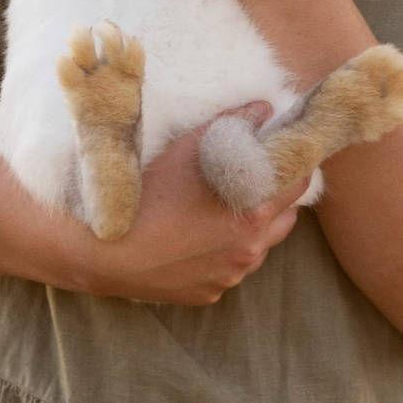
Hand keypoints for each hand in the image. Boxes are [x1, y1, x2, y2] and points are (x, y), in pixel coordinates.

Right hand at [68, 112, 296, 306]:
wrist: (102, 252)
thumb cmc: (145, 196)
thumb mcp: (188, 149)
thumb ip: (232, 125)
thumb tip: (263, 109)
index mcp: (253, 213)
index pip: (300, 183)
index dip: (295, 164)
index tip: (284, 152)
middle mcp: (249, 251)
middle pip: (285, 217)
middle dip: (275, 196)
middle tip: (254, 178)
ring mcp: (230, 276)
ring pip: (259, 247)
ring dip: (252, 227)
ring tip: (220, 209)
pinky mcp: (209, 293)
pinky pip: (229, 270)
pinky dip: (223, 253)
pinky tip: (196, 239)